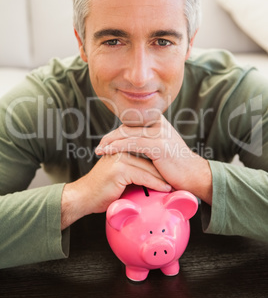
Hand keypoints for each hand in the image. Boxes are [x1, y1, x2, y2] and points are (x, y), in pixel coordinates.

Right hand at [61, 152, 170, 229]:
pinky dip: (156, 184)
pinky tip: (165, 189)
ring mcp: (119, 157)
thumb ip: (133, 168)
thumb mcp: (119, 174)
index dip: (160, 159)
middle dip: (164, 167)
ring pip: (148, 167)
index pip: (145, 149)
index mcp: (120, 145)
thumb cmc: (102, 189)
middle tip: (177, 176)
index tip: (173, 168)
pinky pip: (143, 176)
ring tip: (174, 184)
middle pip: (149, 157)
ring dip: (163, 177)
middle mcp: (119, 148)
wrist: (83, 197)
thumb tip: (154, 171)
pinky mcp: (120, 169)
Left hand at [95, 115, 211, 203]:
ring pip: (128, 134)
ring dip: (110, 142)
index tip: (105, 141)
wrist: (194, 176)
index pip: (131, 123)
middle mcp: (159, 124)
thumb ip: (148, 140)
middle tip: (99, 146)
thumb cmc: (175, 166)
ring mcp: (159, 133)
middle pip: (127, 126)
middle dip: (111, 136)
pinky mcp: (158, 145)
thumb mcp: (161, 147)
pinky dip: (117, 147)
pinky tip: (108, 152)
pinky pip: (132, 144)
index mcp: (159, 122)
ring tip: (99, 150)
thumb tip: (129, 142)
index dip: (117, 132)